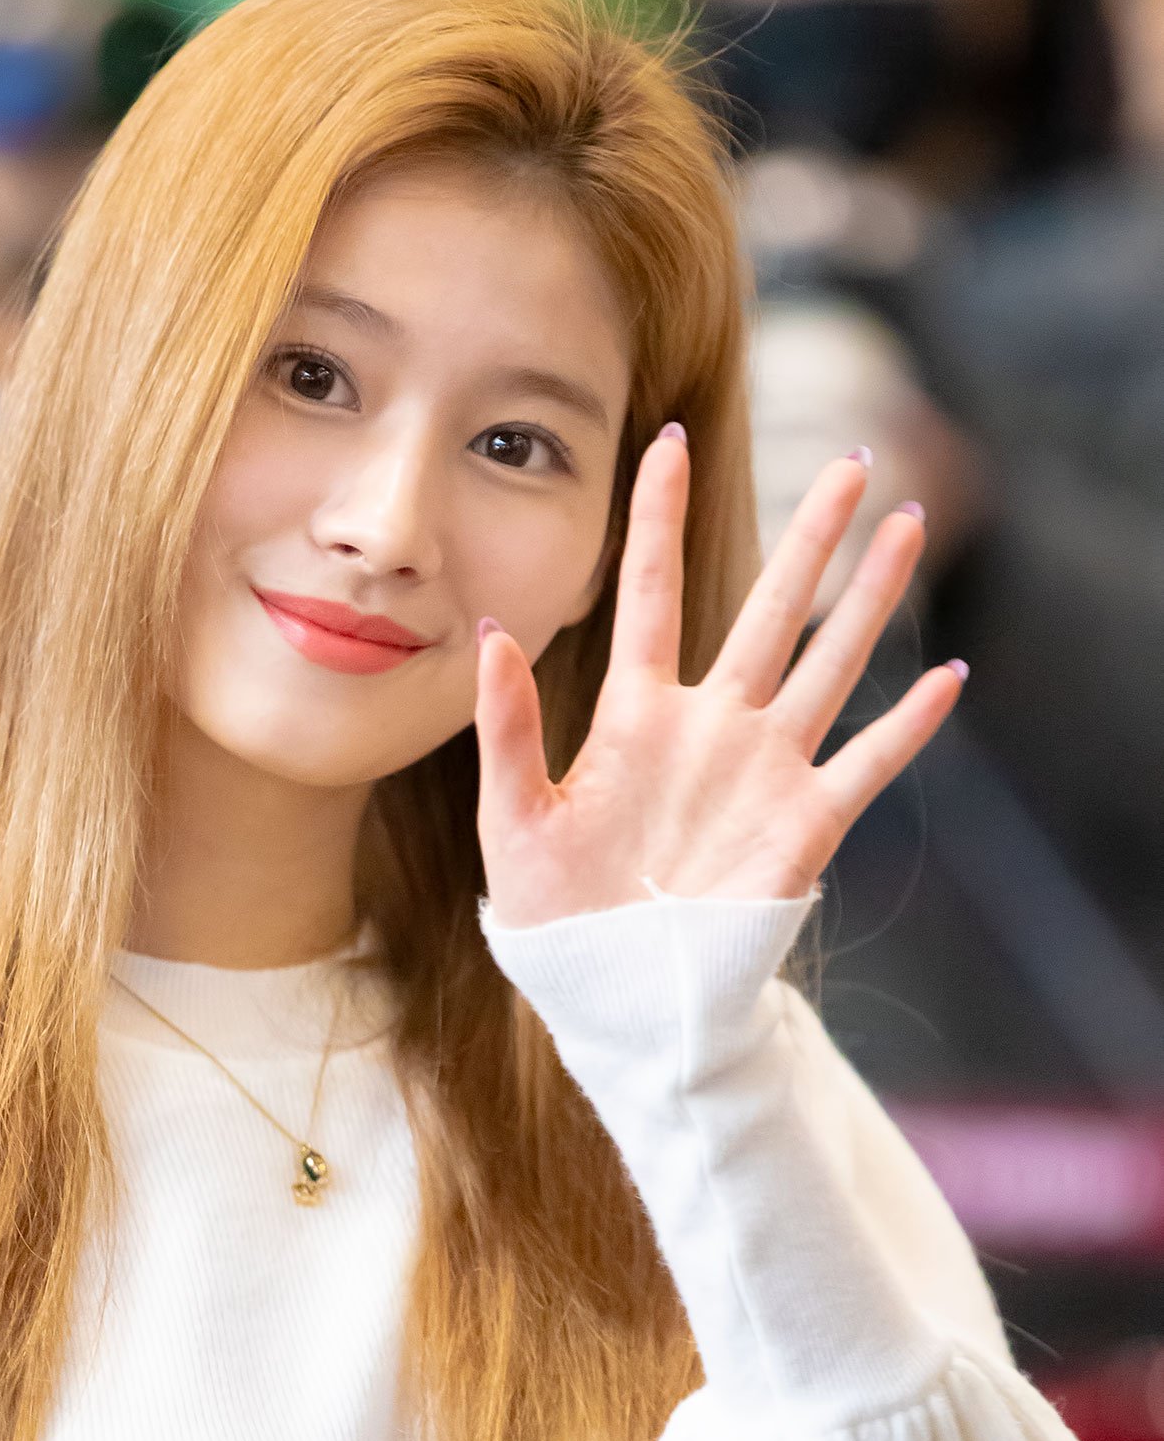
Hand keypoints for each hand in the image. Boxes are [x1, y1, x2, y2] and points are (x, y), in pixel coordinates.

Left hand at [475, 433, 963, 926]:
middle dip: (809, 535)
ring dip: (869, 597)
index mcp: (635, 716)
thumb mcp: (512, 820)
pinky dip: (909, 725)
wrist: (613, 1001)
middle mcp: (711, 726)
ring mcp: (764, 771)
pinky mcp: (804, 826)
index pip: (650, 594)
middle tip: (848, 460)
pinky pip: (866, 764)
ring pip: (828, 663)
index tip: (668, 439)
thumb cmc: (554, 917)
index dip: (657, 519)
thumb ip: (507, 727)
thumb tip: (492, 633)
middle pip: (767, 608)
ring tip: (906, 522)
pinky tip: (948, 677)